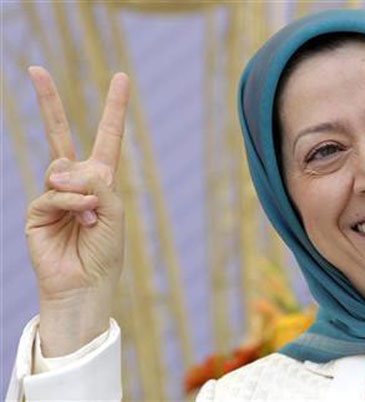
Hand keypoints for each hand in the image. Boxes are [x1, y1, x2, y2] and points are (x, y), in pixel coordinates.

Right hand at [25, 66, 129, 356]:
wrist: (87, 284)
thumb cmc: (106, 250)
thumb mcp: (115, 210)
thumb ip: (96, 183)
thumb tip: (59, 170)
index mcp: (101, 179)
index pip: (107, 136)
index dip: (114, 108)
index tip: (122, 77)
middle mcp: (75, 181)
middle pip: (59, 133)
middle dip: (48, 102)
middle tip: (35, 69)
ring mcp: (53, 194)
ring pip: (61, 168)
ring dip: (81, 190)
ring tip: (90, 215)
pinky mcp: (36, 211)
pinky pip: (53, 193)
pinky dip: (70, 203)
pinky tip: (82, 216)